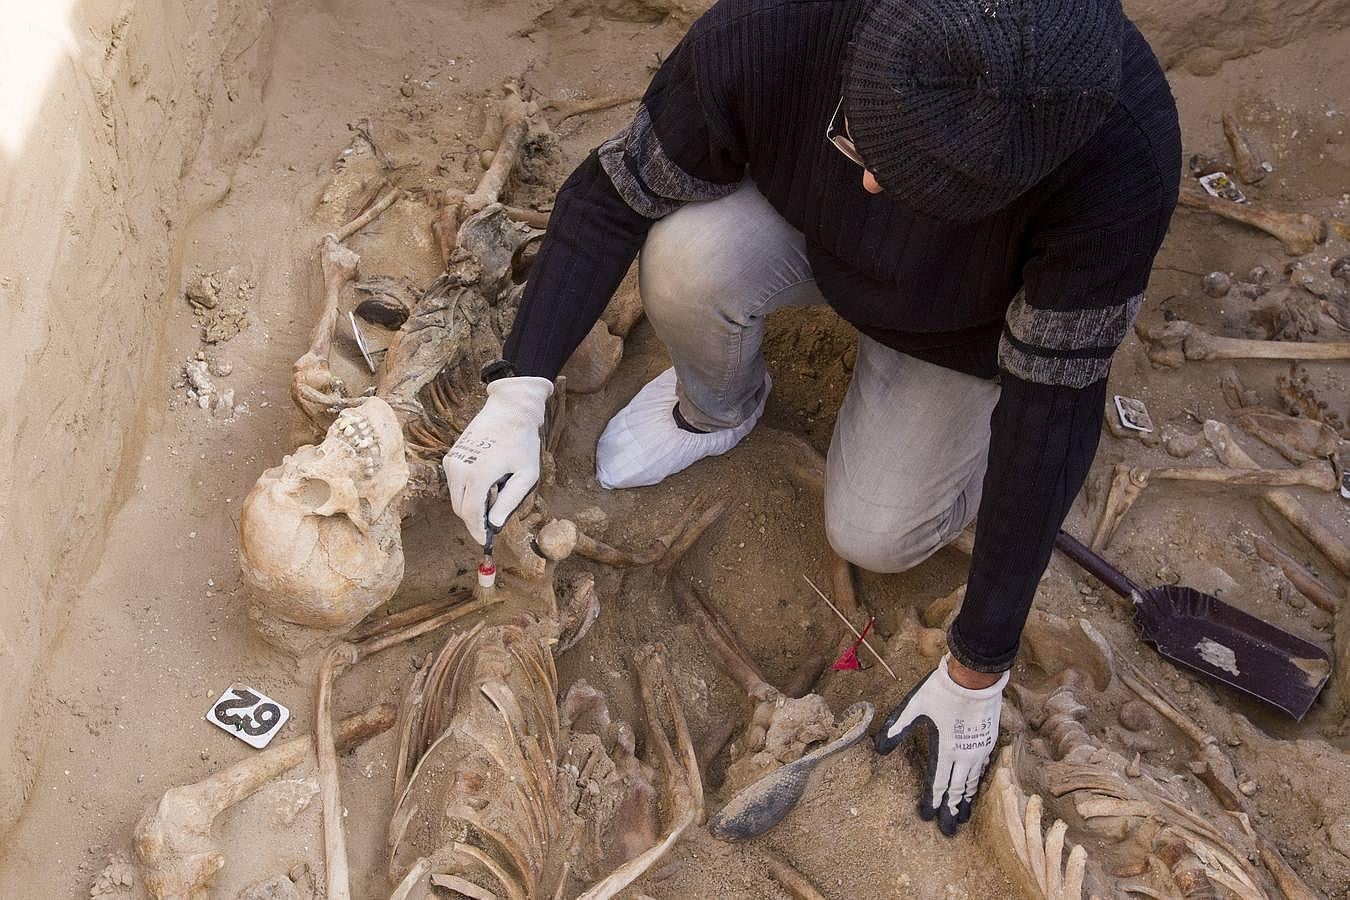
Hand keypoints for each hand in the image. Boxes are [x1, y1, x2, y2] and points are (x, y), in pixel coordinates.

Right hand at [443, 376, 552, 543]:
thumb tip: (494, 525)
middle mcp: (458, 469)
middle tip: (494, 521)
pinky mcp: (451, 457)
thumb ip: (510, 501)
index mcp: (477, 474)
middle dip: (475, 519)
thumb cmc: (522, 442)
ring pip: (456, 497)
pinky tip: (488, 480)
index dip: (478, 531)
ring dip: (472, 504)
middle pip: (460, 509)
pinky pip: (456, 484)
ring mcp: (452, 462)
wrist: (509, 409)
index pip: (471, 514)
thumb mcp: (526, 474)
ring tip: (496, 492)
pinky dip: (468, 490)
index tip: (487, 541)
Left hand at [874, 654, 1008, 835]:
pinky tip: (974, 788)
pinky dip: (976, 783)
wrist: (975, 676)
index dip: (932, 802)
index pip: (938, 784)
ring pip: (972, 782)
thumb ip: (898, 727)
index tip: (927, 818)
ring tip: (964, 817)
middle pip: (957, 790)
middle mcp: (964, 755)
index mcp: (945, 749)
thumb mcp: (914, 706)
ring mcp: (979, 749)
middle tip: (949, 831)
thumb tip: (879, 748)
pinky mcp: (988, 741)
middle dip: (951, 811)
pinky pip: (982, 769)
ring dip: (966, 801)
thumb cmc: (942, 690)